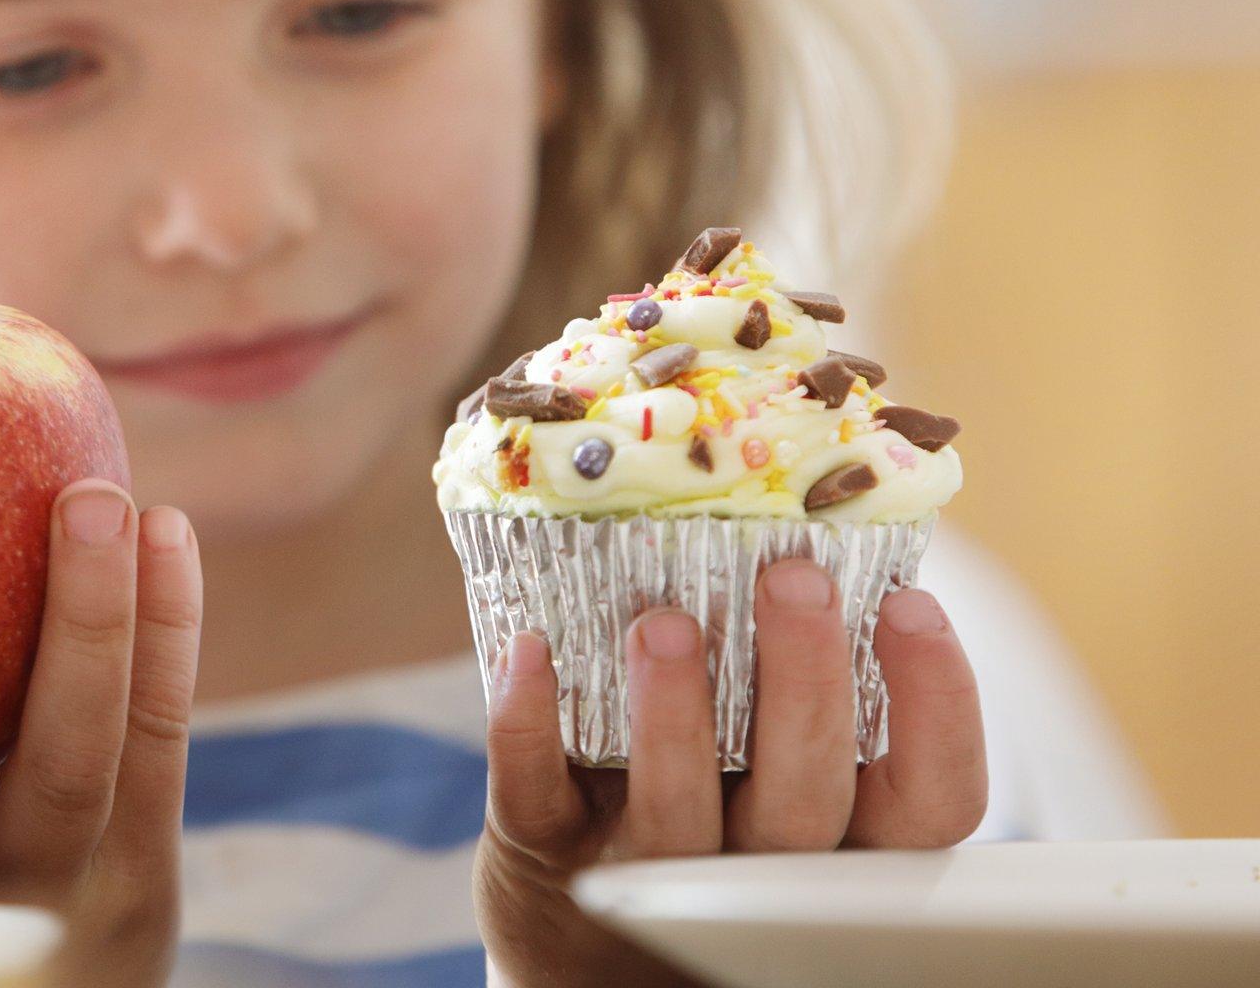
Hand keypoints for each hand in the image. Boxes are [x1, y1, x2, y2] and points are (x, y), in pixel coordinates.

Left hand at [475, 558, 987, 986]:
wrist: (582, 946)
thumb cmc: (706, 818)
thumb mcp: (773, 769)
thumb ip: (799, 681)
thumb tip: (813, 520)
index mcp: (838, 835)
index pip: (930, 799)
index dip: (937, 711)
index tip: (910, 605)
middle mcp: (755, 864)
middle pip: (806, 799)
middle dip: (804, 687)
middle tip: (794, 581)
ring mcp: (648, 868)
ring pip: (678, 811)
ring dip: (674, 713)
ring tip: (663, 622)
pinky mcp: (546, 857)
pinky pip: (536, 795)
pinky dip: (527, 724)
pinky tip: (528, 651)